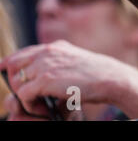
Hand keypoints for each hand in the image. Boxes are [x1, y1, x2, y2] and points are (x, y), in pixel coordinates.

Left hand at [0, 40, 137, 118]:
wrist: (110, 78)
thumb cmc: (96, 74)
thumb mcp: (75, 61)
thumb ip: (58, 61)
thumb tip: (43, 72)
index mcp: (54, 47)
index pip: (21, 54)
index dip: (10, 65)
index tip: (8, 74)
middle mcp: (47, 52)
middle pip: (13, 65)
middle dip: (15, 83)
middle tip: (29, 97)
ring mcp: (45, 64)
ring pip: (16, 82)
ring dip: (24, 96)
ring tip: (39, 104)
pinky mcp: (46, 79)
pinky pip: (23, 94)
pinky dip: (30, 104)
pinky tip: (43, 107)